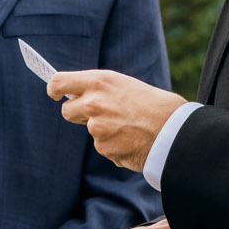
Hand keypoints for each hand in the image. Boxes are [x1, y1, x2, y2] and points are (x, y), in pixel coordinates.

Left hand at [47, 69, 186, 170]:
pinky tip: (133, 140)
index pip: (59, 81)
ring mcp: (96, 128)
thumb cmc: (157, 105)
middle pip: (67, 111)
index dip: (53, 89)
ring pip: (90, 131)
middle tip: (99, 115)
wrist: (175, 131)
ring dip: (104, 132)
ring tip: (130, 127)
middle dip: (78, 115)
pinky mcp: (104, 148)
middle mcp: (93, 103)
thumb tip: (84, 98)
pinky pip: (104, 147)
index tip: (54, 93)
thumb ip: (102, 90)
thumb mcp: (126, 86)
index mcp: (100, 81)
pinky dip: (115, 146)